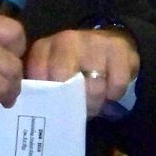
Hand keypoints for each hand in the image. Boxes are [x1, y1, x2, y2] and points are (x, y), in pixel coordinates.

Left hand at [25, 28, 139, 117]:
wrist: (108, 44)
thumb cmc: (74, 67)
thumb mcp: (51, 74)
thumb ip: (41, 88)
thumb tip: (37, 114)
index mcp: (43, 48)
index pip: (38, 77)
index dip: (47, 99)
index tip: (55, 109)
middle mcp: (66, 41)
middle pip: (66, 83)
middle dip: (73, 104)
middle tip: (78, 111)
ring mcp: (92, 42)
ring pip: (93, 87)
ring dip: (95, 102)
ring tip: (94, 103)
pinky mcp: (117, 48)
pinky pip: (116, 84)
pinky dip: (114, 94)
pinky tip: (110, 92)